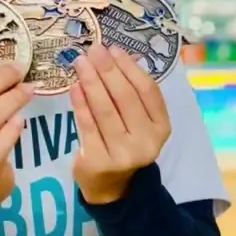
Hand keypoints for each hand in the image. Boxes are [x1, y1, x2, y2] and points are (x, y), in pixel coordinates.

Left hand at [70, 44, 170, 204]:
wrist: (112, 186)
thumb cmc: (125, 144)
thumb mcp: (139, 122)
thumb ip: (133, 93)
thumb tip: (116, 55)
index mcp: (161, 127)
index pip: (148, 91)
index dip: (130, 68)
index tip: (114, 49)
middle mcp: (147, 142)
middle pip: (126, 98)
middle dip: (108, 70)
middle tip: (93, 50)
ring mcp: (123, 154)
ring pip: (105, 110)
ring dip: (91, 82)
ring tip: (80, 62)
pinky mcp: (98, 160)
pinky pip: (87, 125)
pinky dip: (80, 104)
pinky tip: (74, 87)